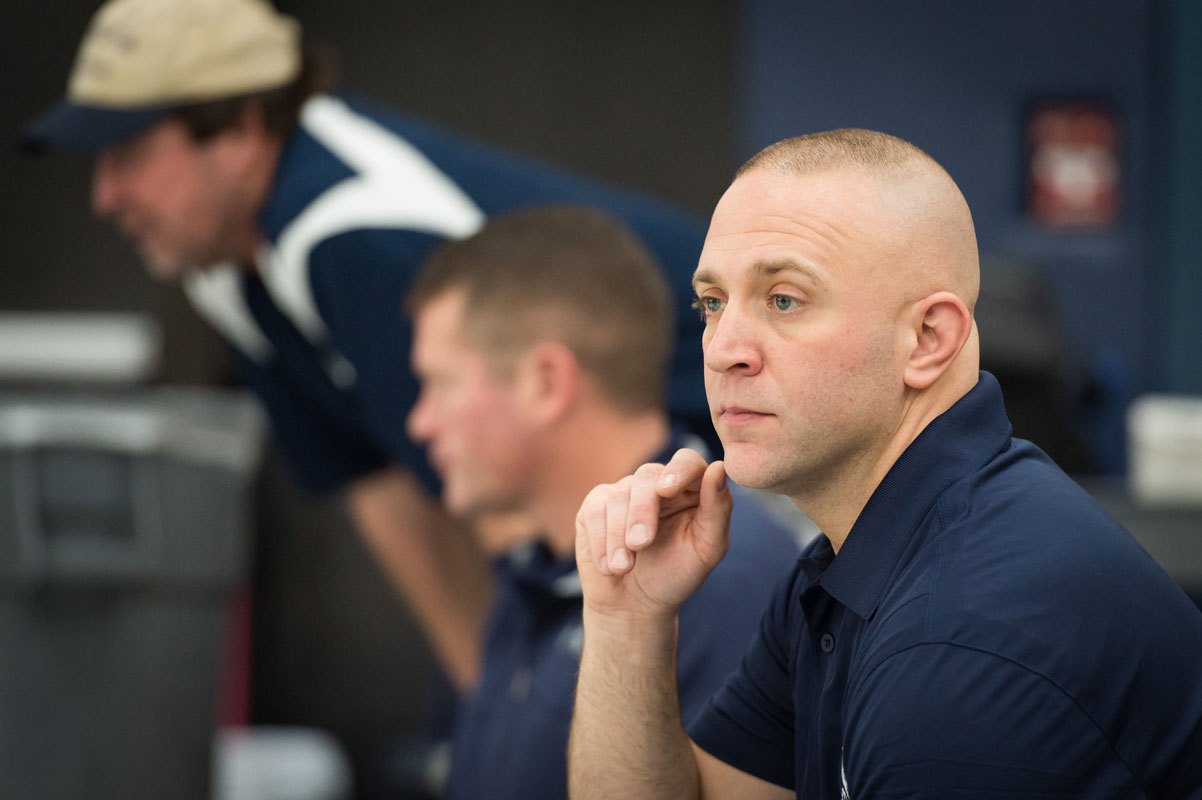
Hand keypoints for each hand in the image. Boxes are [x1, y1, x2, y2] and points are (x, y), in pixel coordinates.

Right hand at [574, 448, 732, 620]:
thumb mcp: (706, 549)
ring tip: (623, 568)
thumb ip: (718, 509)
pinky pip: (595, 509)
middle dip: (642, 511)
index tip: (667, 490)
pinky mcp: (596, 505)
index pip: (687, 461)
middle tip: (641, 544)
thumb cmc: (676, 574)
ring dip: (619, 536)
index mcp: (690, 489)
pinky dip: (601, 540)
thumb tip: (718, 468)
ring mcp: (624, 492)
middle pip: (647, 476)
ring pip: (618, 495)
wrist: (634, 605)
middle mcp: (656, 484)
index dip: (678, 470)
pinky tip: (608, 566)